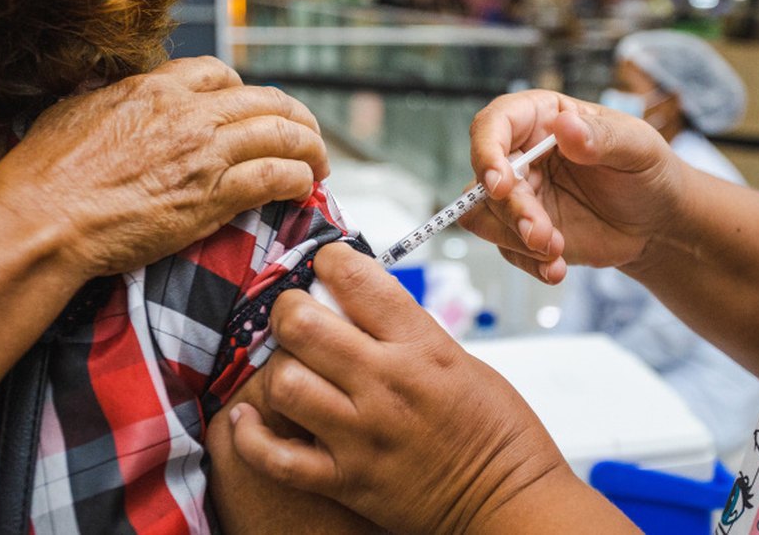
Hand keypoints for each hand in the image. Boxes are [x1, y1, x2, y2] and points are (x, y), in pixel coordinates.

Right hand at [0, 56, 327, 276]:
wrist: (44, 219)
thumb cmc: (46, 173)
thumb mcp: (74, 109)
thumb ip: (107, 96)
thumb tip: (110, 90)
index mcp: (153, 87)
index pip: (218, 72)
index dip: (245, 89)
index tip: (254, 106)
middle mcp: (186, 113)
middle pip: (264, 100)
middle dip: (296, 116)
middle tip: (309, 134)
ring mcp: (203, 153)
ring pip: (280, 135)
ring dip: (311, 147)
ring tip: (321, 162)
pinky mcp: (213, 196)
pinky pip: (275, 177)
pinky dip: (299, 178)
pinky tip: (306, 186)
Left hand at [227, 243, 571, 533]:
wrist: (509, 498)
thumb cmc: (496, 429)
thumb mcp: (461, 360)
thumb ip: (406, 334)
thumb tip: (357, 308)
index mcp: (422, 346)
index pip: (357, 279)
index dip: (329, 260)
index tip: (325, 264)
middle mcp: (387, 384)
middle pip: (302, 324)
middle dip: (288, 309)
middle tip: (293, 314)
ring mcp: (362, 434)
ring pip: (284, 383)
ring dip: (276, 371)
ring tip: (287, 370)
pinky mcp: (346, 480)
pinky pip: (275, 456)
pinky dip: (252, 435)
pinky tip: (249, 417)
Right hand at [462, 89, 681, 283]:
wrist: (655, 221)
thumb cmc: (647, 171)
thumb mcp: (637, 147)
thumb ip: (602, 136)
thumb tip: (565, 125)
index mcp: (542, 119)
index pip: (494, 124)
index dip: (486, 151)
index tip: (500, 183)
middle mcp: (521, 154)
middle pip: (485, 178)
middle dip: (512, 210)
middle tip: (542, 235)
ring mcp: (520, 194)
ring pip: (484, 216)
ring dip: (514, 239)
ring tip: (555, 251)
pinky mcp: (523, 230)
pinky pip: (505, 248)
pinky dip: (528, 263)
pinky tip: (557, 268)